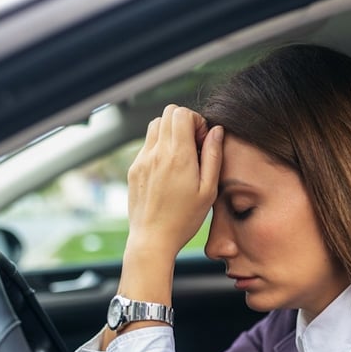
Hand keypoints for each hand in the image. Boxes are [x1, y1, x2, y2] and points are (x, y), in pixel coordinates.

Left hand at [126, 104, 223, 258]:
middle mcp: (157, 153)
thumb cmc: (184, 219)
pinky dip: (159, 147)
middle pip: (168, 113)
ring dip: (170, 132)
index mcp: (178, 155)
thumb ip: (213, 156)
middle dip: (184, 122)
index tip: (202, 141)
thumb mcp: (208, 190)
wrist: (153, 239)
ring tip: (181, 156)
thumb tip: (216, 131)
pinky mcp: (134, 169)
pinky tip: (168, 170)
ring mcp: (142, 160)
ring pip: (155, 125)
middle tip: (194, 146)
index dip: (196, 121)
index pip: (182, 113)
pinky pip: (147, 145)